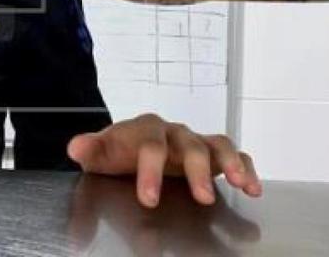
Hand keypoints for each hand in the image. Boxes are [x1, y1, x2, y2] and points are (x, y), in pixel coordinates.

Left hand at [66, 114, 261, 208]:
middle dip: (197, 171)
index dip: (150, 171)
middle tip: (202, 198)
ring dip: (231, 164)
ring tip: (242, 184)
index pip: (150, 145)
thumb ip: (90, 151)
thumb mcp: (100, 154)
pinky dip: (246, 167)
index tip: (149, 199)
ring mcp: (194, 141)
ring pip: (217, 145)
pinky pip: (234, 154)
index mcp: (144, 129)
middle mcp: (173, 132)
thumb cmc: (117, 152)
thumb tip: (75, 148)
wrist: (128, 148)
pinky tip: (253, 188)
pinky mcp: (211, 152)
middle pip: (189, 145)